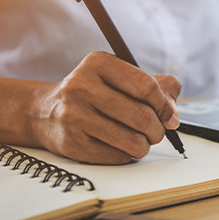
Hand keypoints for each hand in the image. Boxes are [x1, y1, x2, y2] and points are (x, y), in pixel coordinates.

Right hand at [33, 51, 180, 163]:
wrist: (44, 112)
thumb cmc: (91, 94)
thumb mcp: (117, 77)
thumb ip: (153, 86)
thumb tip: (174, 112)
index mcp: (98, 63)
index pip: (145, 86)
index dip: (164, 105)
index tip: (170, 115)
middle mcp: (82, 86)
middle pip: (141, 116)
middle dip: (158, 129)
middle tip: (157, 132)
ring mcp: (74, 116)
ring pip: (132, 140)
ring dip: (144, 145)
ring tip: (140, 140)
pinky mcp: (72, 143)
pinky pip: (117, 156)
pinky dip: (126, 155)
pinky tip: (119, 146)